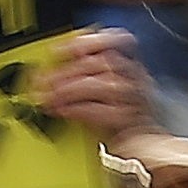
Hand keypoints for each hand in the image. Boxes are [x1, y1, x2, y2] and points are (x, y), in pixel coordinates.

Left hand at [28, 25, 149, 142]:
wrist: (143, 147)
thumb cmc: (122, 118)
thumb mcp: (106, 90)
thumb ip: (87, 75)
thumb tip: (53, 73)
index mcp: (131, 65)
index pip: (116, 40)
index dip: (86, 41)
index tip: (59, 50)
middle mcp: (135, 78)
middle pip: (100, 63)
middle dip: (66, 71)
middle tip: (44, 81)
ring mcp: (133, 99)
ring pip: (99, 85)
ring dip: (69, 90)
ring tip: (50, 97)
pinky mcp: (127, 121)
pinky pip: (99, 111)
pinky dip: (77, 109)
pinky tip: (62, 111)